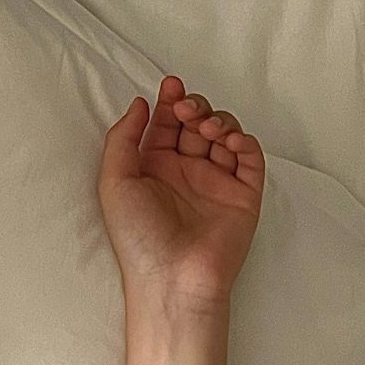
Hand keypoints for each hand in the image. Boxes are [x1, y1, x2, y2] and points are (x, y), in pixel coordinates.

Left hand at [97, 74, 265, 311]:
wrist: (172, 279)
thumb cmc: (138, 238)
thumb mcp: (114, 182)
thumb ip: (123, 138)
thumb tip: (139, 103)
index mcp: (154, 168)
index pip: (166, 123)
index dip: (170, 100)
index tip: (170, 85)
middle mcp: (186, 172)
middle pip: (196, 122)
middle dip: (194, 106)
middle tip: (187, 108)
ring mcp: (217, 182)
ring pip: (224, 134)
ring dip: (218, 120)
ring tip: (206, 128)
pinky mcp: (244, 195)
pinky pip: (250, 158)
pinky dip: (244, 141)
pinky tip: (229, 141)